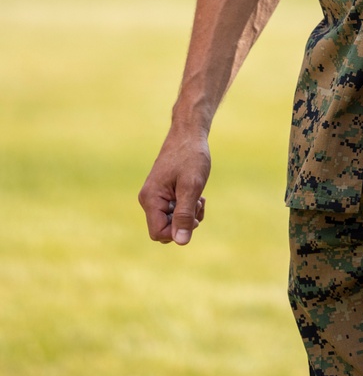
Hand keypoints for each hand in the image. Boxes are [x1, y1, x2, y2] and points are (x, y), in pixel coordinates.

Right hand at [138, 130, 210, 244]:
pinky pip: (174, 211)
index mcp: (150, 199)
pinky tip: (197, 195)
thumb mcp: (191, 186)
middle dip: (184, 222)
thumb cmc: (191, 156)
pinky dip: (188, 207)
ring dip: (189, 214)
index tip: (194, 217)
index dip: (177, 231)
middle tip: (198, 203)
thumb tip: (180, 242)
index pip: (158, 233)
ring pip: (172, 221)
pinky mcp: (164, 193)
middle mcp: (149, 199)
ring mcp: (156, 196)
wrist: (189, 133)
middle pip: (165, 229)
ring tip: (199, 197)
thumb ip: (184, 215)